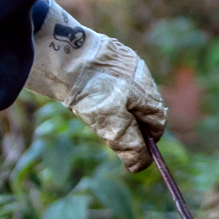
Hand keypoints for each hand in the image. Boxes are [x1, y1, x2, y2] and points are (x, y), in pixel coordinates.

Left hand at [25, 0, 165, 172]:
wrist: (60, 53)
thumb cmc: (89, 88)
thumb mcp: (111, 123)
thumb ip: (130, 144)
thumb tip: (140, 164)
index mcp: (146, 88)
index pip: (158, 119)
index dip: (148, 138)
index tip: (134, 150)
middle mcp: (138, 73)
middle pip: (142, 107)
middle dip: (130, 124)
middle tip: (109, 133)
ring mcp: (121, 62)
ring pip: (125, 95)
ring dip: (115, 110)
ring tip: (94, 113)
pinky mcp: (102, 57)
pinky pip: (110, 82)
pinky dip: (102, 94)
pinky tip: (86, 96)